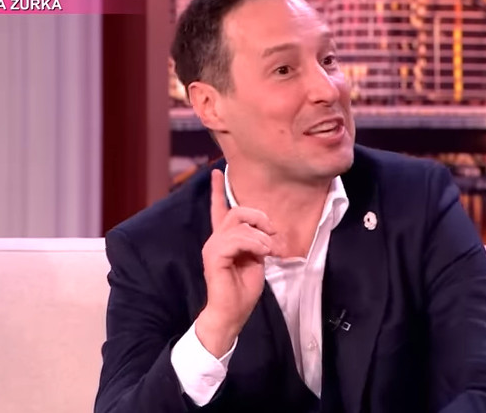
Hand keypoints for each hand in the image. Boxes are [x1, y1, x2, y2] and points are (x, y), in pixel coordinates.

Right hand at [196, 169, 276, 356]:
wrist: (232, 313)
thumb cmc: (243, 291)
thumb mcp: (257, 261)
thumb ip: (259, 243)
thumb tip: (269, 234)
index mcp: (225, 239)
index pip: (219, 209)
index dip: (217, 190)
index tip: (215, 172)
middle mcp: (216, 239)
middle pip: (238, 210)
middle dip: (260, 218)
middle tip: (273, 236)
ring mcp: (213, 246)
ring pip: (239, 224)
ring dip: (261, 236)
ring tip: (269, 251)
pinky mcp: (214, 255)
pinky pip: (237, 239)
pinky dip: (254, 244)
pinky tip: (262, 255)